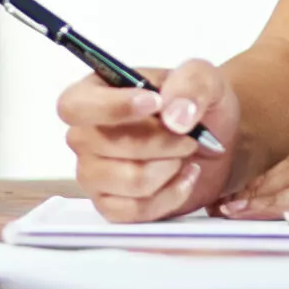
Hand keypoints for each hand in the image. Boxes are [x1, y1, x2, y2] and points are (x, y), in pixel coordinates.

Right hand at [57, 57, 237, 221]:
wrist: (215, 140)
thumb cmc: (194, 104)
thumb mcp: (202, 77)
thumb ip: (191, 84)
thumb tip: (174, 116)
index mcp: (93, 94)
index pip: (74, 106)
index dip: (111, 107)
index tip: (155, 104)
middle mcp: (85, 136)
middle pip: (103, 146)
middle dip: (159, 142)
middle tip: (188, 136)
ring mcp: (95, 174)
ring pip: (128, 180)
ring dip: (168, 169)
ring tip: (183, 156)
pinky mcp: (112, 205)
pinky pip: (135, 211)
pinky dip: (169, 196)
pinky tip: (184, 178)